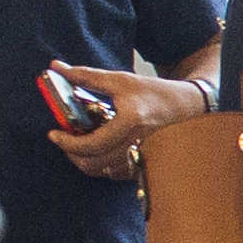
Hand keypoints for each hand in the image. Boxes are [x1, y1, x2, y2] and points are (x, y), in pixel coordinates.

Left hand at [41, 63, 198, 175]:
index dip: (67, 142)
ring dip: (86, 159)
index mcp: (131, 121)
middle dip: (72, 154)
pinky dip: (102, 164)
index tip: (54, 134)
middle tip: (64, 141)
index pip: (91, 143)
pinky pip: (115, 174)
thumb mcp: (121, 80)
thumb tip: (56, 69)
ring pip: (103, 171)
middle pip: (93, 163)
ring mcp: (143, 157)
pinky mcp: (145, 165)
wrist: (188, 107)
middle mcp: (138, 142)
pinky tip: (100, 149)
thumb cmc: (155, 92)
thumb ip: (87, 76)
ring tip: (80, 143)